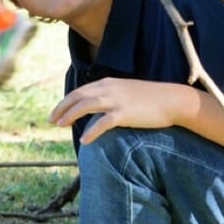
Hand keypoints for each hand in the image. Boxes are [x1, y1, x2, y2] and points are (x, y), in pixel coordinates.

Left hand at [49, 78, 183, 143]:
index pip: (80, 91)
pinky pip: (102, 123)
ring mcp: (116, 100)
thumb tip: (98, 107)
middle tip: (51, 120)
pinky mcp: (124, 114)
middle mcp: (109, 89)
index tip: (56, 112)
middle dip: (62, 108)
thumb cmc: (152, 98)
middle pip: (78, 97)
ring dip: (70, 116)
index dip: (65, 102)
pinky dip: (91, 131)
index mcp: (108, 83)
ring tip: (60, 126)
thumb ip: (111, 96)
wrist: (172, 100)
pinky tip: (84, 140)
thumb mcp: (127, 92)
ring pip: (85, 106)